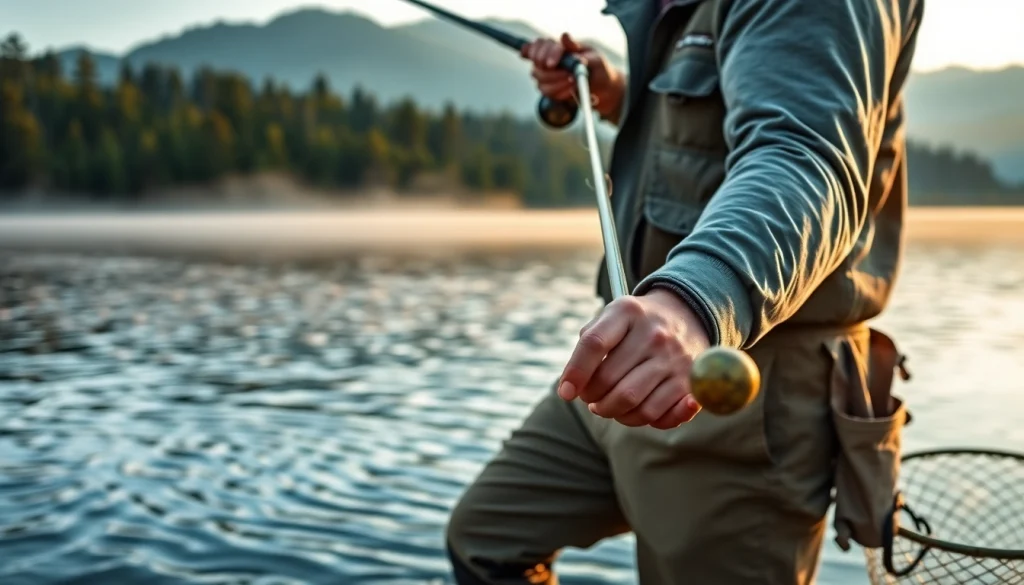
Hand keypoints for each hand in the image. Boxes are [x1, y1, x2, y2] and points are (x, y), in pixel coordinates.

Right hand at [519, 33, 624, 120]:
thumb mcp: (593, 55)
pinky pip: (546, 91)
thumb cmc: (598, 67)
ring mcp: (546, 74)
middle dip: (551, 72)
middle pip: (537, 62)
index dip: (543, 53)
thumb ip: (577, 47)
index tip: (551, 64)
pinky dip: (559, 91)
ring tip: (574, 82)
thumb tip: (564, 36)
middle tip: (568, 75)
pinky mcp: (549, 88)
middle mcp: (548, 58)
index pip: (540, 44)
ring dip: (557, 82)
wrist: (602, 86)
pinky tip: (571, 89)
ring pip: (539, 78)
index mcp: (557, 46)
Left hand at [558, 289, 710, 428]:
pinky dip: (640, 420)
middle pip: (610, 380)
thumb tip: (571, 387)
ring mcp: (675, 358)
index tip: (565, 392)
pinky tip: (633, 411)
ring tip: (608, 406)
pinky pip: (658, 415)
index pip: (594, 344)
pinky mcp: (690, 382)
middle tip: (590, 398)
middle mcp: (654, 334)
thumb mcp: (612, 316)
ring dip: (612, 412)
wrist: (688, 314)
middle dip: (592, 397)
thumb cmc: (636, 323)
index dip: (575, 372)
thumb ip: (588, 344)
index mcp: (627, 312)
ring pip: (632, 402)